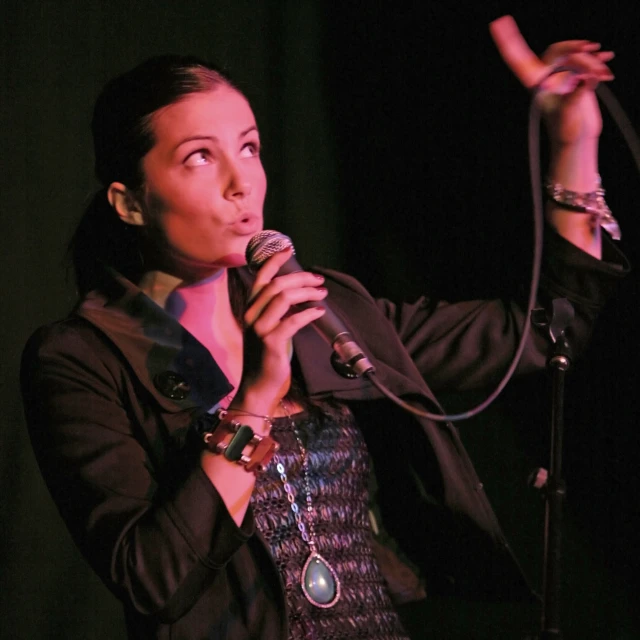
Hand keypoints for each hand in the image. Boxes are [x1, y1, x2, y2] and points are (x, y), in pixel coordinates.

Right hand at [234, 248, 326, 411]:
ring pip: (283, 298)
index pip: (260, 277)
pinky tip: (319, 311)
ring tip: (322, 294)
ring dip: (306, 292)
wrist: (257, 384)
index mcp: (250, 308)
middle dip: (301, 278)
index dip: (274, 261)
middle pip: (276, 285)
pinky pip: (292, 321)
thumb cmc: (265, 355)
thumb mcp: (266, 327)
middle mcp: (251, 314)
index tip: (289, 250)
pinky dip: (308, 313)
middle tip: (318, 280)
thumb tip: (299, 293)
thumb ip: (276, 309)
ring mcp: (259, 328)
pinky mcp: (271, 342)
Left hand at [489, 15, 613, 145]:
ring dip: (591, 62)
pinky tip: (606, 59)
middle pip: (557, 51)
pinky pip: (586, 62)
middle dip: (573, 48)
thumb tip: (586, 79)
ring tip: (603, 75)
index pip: (520, 59)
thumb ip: (576, 94)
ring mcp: (563, 78)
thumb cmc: (567, 132)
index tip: (498, 22)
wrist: (578, 142)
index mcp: (536, 85)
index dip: (509, 41)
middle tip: (589, 48)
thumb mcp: (570, 113)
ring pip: (576, 57)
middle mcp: (547, 79)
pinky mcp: (578, 79)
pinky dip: (596, 61)